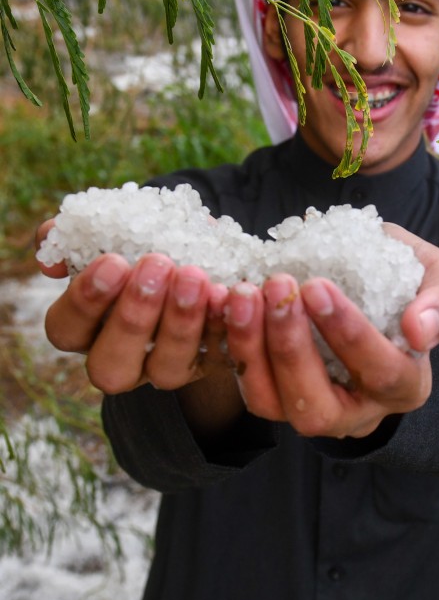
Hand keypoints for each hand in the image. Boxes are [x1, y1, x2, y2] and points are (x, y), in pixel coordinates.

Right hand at [36, 220, 229, 395]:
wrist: (204, 250)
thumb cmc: (147, 240)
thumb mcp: (116, 229)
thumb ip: (79, 232)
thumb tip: (50, 243)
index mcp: (86, 327)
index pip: (66, 329)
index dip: (85, 300)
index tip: (113, 260)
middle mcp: (121, 358)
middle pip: (109, 365)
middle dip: (132, 317)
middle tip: (157, 266)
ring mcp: (165, 368)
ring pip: (165, 370)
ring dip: (180, 322)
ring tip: (195, 276)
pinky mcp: (210, 365)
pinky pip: (217, 357)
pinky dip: (221, 325)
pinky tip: (226, 292)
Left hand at [224, 228, 438, 438]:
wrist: (377, 291)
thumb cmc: (410, 286)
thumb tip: (418, 329)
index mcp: (404, 385)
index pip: (380, 372)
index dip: (348, 334)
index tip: (318, 286)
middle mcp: (359, 412)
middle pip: (318, 408)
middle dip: (292, 347)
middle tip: (277, 286)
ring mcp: (313, 410)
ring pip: (274, 405)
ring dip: (252, 349)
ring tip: (243, 293)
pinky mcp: (277, 396)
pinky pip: (248, 387)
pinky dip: (232, 347)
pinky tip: (226, 302)